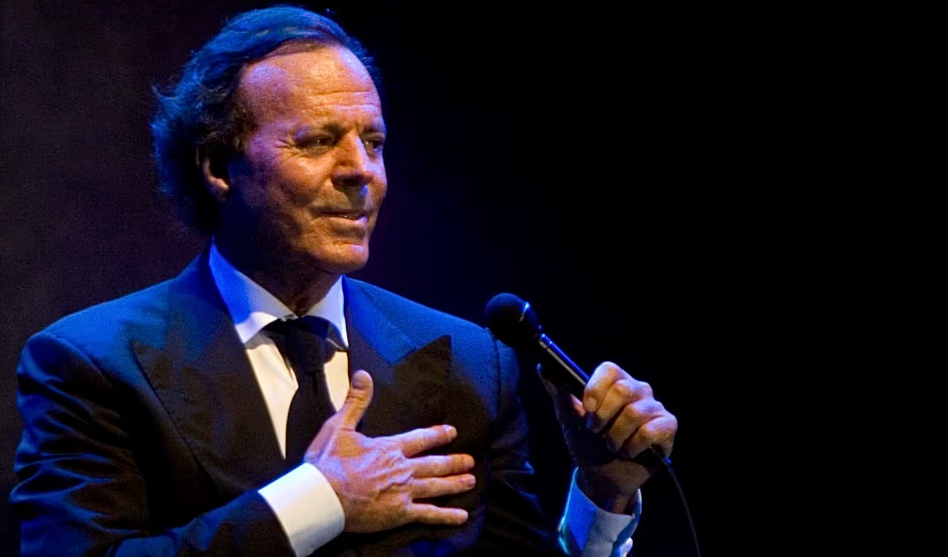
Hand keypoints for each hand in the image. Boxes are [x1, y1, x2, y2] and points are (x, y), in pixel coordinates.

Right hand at [303, 370, 475, 532]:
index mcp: (389, 449)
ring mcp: (404, 492)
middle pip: (434, 463)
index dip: (438, 435)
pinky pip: (429, 514)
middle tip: (470, 461)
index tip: (452, 432)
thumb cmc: (327, 463)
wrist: (322, 496)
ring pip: (436, 486)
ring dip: (455, 483)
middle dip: (454, 462)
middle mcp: (402, 469)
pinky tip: (462, 516)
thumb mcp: (339, 426)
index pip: (420, 439)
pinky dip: (447, 516)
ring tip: (471, 480)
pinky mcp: (400, 513)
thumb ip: (356, 401)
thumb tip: (363, 375)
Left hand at [543, 362, 676, 512]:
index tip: (586, 409)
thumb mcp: (569, 420)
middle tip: (596, 432)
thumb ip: (559, 394)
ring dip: (616, 436)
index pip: (610, 369)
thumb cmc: (588, 444)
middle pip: (623, 389)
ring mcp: (654, 408)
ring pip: (635, 412)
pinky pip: (652, 430)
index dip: (596, 388)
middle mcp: (638, 390)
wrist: (603, 476)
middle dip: (604, 416)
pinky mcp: (667, 427)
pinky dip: (634, 445)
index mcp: (615, 383)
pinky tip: (629, 451)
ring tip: (612, 446)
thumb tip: (544, 369)